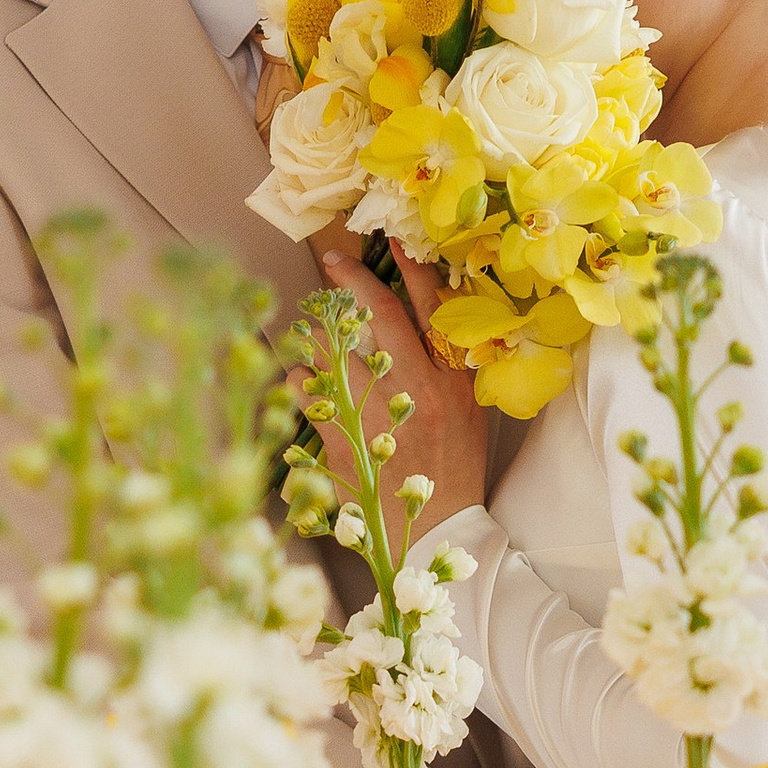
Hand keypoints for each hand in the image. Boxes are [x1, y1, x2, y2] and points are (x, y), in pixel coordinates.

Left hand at [311, 242, 489, 534]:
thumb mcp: (467, 411)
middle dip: (353, 283)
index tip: (392, 239)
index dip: (411, 269)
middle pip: (380, 317)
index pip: (433, 309)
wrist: (438, 528)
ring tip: (313, 334)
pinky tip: (302, 380)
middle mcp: (419, 390)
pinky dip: (300, 379)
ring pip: (336, 351)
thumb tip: (424, 317)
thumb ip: (448, 366)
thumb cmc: (453, 468)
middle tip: (333, 263)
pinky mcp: (347, 441)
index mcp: (452, 380)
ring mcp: (381, 414)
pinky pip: (309, 391)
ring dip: (319, 337)